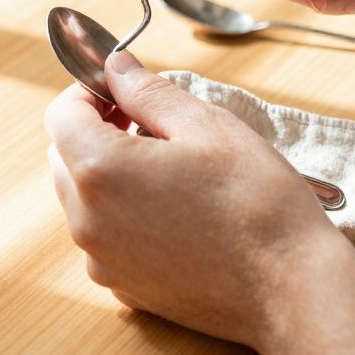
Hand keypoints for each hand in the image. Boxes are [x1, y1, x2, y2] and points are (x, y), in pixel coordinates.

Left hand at [44, 50, 354, 354]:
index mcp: (100, 170)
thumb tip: (116, 67)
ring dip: (109, 172)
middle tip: (150, 122)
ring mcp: (102, 259)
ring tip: (168, 166)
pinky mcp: (124, 286)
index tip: (124, 90)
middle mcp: (87, 220)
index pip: (62, 114)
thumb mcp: (205, 125)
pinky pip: (105, 236)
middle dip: (97, 130)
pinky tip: (174, 209)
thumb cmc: (256, 202)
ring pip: (82, 198)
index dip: (90, 92)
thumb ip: (147, 91)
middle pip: (65, 156)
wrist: (292, 287)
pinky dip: (123, 214)